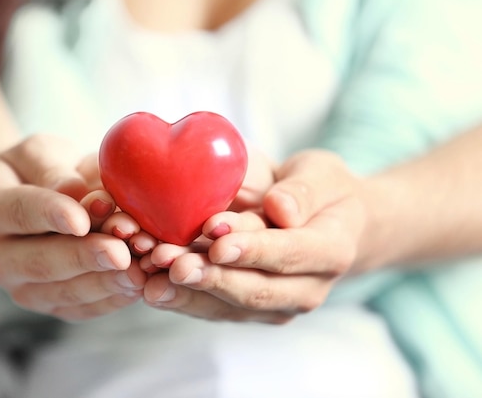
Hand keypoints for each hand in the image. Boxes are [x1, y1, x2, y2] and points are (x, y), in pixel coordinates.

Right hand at [0, 135, 149, 320]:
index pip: (18, 212)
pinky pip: (82, 309)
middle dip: (85, 257)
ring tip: (138, 269)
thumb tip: (79, 193)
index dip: (51, 215)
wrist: (33, 197)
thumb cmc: (41, 168)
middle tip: (120, 251)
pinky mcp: (50, 306)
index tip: (82, 219)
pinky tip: (139, 283)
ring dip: (105, 282)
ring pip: (64, 292)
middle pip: (42, 261)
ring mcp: (21, 287)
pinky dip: (112, 298)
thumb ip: (56, 170)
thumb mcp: (41, 153)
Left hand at [142, 150, 365, 323]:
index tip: (217, 242)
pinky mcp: (253, 310)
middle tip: (171, 263)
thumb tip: (279, 208)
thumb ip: (303, 191)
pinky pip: (216, 308)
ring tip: (153, 275)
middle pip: (256, 290)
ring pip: (229, 305)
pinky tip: (152, 286)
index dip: (253, 250)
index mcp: (332, 251)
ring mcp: (280, 305)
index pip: (290, 253)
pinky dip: (183, 297)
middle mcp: (308, 289)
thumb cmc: (325, 190)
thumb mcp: (323, 175)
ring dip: (189, 292)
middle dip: (210, 278)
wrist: (333, 223)